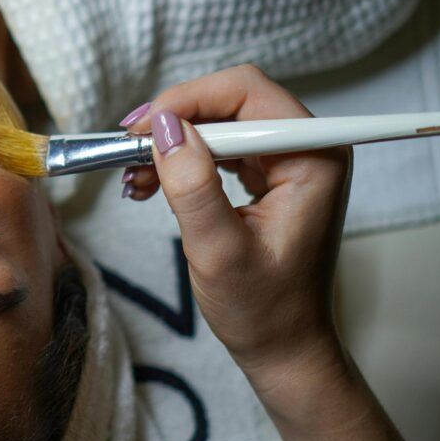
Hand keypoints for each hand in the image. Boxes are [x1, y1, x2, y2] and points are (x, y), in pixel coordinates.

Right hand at [120, 65, 351, 422]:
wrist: (281, 347)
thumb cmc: (262, 309)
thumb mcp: (218, 250)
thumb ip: (192, 185)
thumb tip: (160, 126)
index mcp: (313, 158)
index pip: (247, 93)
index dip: (188, 101)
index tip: (139, 130)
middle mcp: (307, 148)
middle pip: (231, 101)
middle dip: (174, 121)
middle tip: (126, 148)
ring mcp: (287, 161)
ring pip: (220, 122)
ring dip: (172, 141)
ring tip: (133, 175)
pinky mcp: (268, 176)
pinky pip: (219, 148)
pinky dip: (181, 159)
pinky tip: (150, 182)